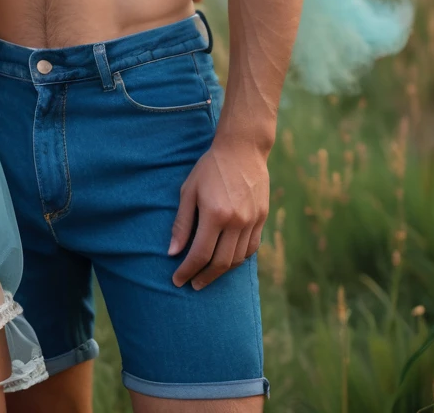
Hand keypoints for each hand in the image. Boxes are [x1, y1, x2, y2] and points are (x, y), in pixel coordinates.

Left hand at [168, 136, 268, 289]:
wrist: (242, 149)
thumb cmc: (210, 167)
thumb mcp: (189, 191)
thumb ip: (182, 223)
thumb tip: (172, 252)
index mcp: (215, 214)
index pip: (199, 254)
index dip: (187, 271)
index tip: (177, 280)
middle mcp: (236, 222)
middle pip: (220, 263)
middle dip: (204, 277)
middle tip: (192, 284)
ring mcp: (252, 221)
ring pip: (237, 259)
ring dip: (221, 272)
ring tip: (207, 275)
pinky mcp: (262, 218)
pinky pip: (251, 248)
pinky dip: (238, 259)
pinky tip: (228, 261)